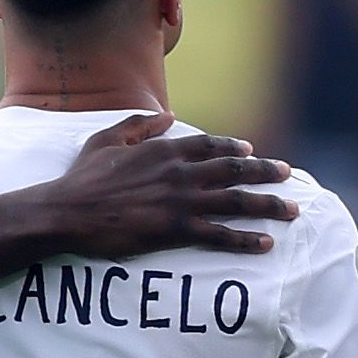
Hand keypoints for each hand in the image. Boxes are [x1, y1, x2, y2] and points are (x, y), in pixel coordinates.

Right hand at [33, 111, 291, 258]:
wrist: (65, 213)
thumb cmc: (80, 179)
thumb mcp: (105, 140)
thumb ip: (139, 124)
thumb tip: (168, 115)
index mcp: (164, 150)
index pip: (211, 145)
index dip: (234, 148)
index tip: (251, 152)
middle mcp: (181, 173)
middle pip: (236, 170)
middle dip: (266, 173)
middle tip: (287, 175)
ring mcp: (182, 202)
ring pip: (238, 201)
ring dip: (269, 204)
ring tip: (292, 208)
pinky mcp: (177, 230)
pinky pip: (221, 234)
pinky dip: (247, 239)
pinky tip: (266, 242)